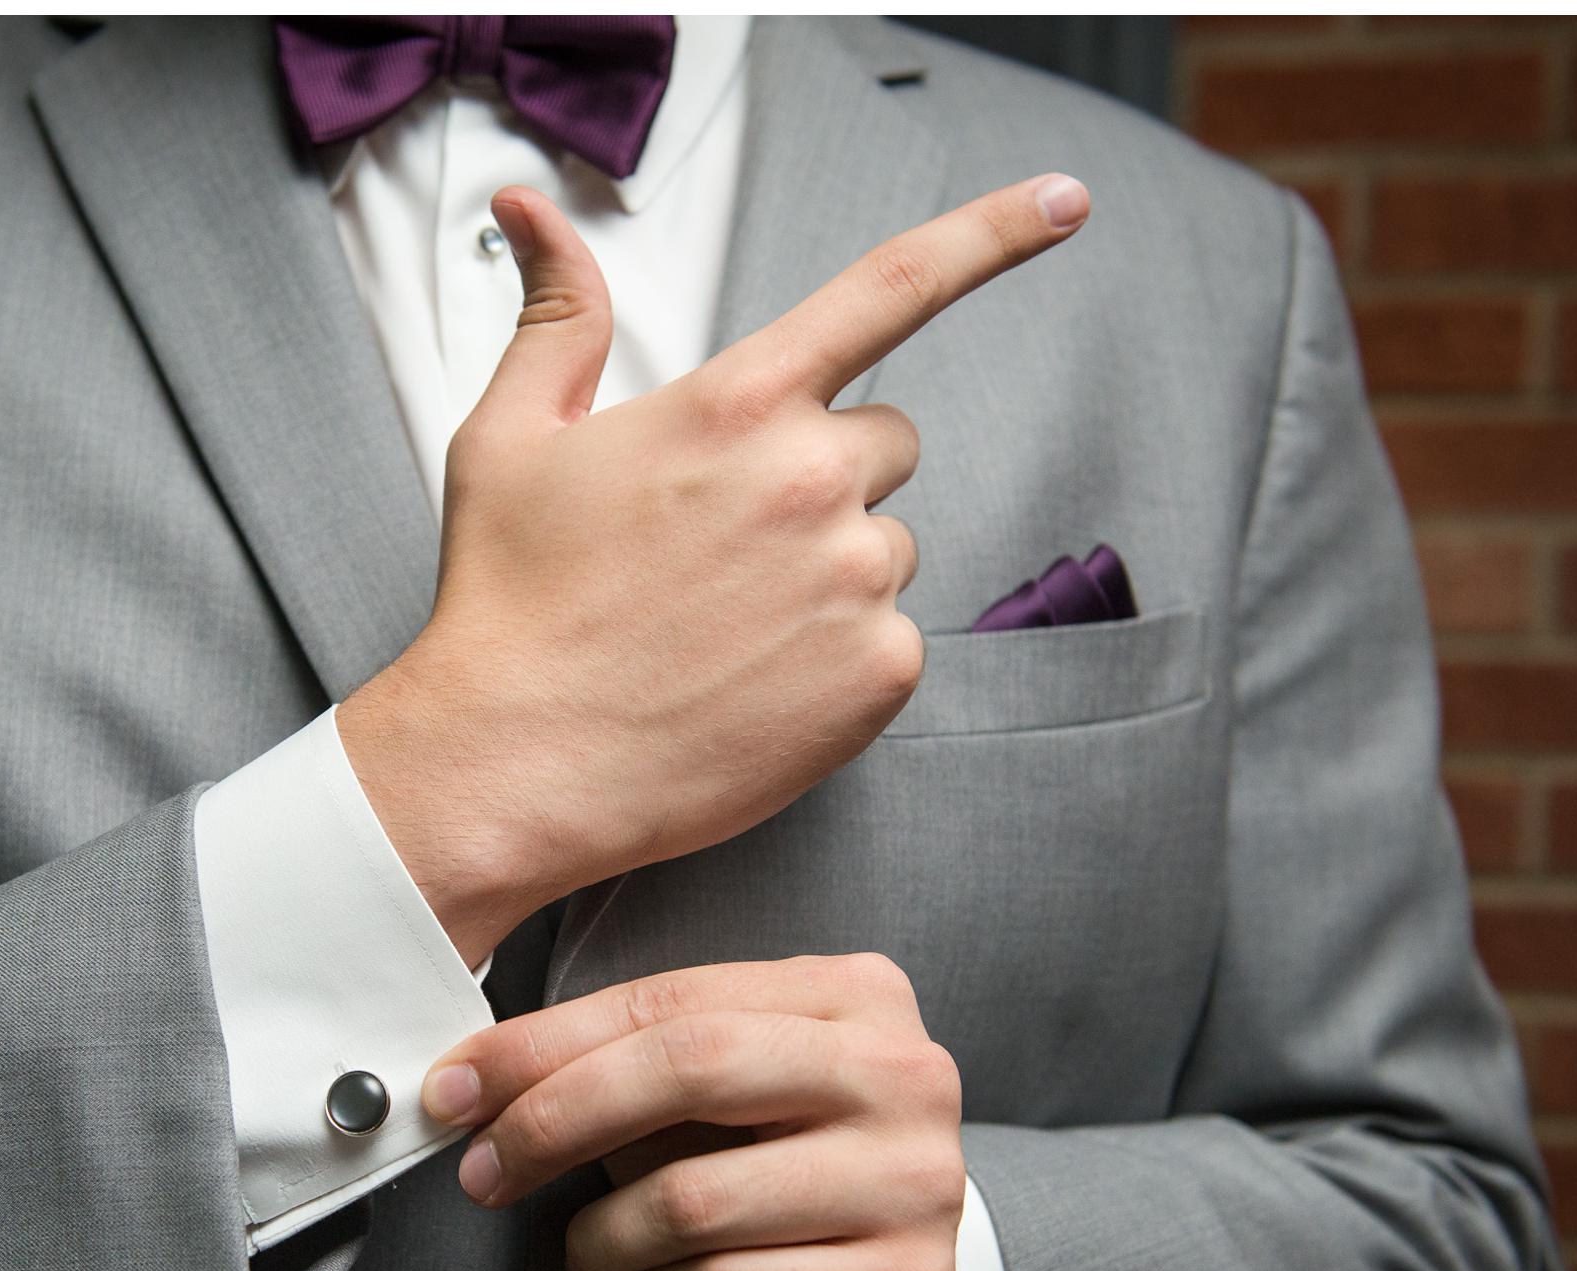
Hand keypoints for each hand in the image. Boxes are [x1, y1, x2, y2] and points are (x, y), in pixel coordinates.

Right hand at [340, 175, 1092, 962]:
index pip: (893, 286)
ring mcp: (854, 579)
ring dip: (831, 575)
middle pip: (887, 441)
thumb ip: (557, 314)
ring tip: (725, 628)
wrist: (515, 765)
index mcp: (738, 403)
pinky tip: (753, 685)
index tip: (1068, 199)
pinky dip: (839, 662)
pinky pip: (895, 641)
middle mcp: (812, 477)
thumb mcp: (510, 436)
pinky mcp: (879, 674)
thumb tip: (532, 210)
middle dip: (825, 477)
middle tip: (728, 546)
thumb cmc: (508, 604)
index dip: (994, 232)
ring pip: (888, 547)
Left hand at [422, 953, 964, 1270]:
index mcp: (853, 995)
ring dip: (601, 1237)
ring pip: (693, 1200)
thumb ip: (624, 1071)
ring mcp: (919, 1182)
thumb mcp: (712, 1101)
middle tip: (485, 1171)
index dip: (544, 1046)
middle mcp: (903, 1073)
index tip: (457, 1088)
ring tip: (590, 1253)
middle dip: (555, 1122)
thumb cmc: (777, 1179)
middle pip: (687, 1071)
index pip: (670, 1004)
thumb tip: (477, 1084)